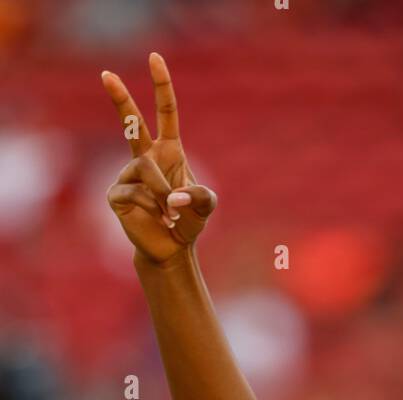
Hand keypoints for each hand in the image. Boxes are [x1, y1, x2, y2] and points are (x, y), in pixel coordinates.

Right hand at [102, 52, 216, 264]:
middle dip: (120, 98)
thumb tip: (174, 198)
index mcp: (168, 150)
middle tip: (107, 74)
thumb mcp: (205, 206)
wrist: (172, 248)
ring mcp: (128, 175)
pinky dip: (153, 208)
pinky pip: (134, 193)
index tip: (155, 59)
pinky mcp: (117, 195)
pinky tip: (161, 219)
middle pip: (132, 122)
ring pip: (144, 170)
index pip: (165, 112)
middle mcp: (146, 157)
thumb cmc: (189, 220)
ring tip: (172, 213)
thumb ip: (200, 197)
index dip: (161, 86)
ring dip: (163, 194)